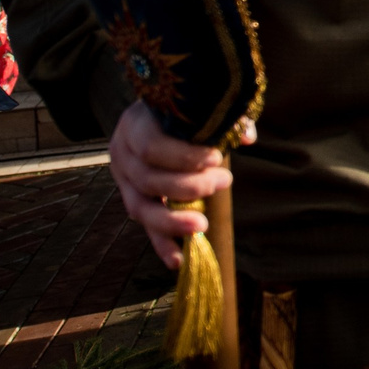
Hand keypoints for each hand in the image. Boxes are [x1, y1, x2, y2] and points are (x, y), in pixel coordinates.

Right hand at [107, 101, 254, 268]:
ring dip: (173, 221)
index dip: (183, 156)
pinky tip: (179, 261)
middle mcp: (122, 154)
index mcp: (134, 126)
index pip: (152, 147)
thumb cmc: (182, 111)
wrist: (157, 116)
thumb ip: (221, 120)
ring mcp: (123, 180)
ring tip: (202, 226)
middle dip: (188, 186)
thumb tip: (246, 137)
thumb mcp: (195, 107)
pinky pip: (145, 227)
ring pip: (141, 208)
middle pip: (149, 179)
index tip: (217, 158)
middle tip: (224, 181)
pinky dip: (162, 245)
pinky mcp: (133, 200)